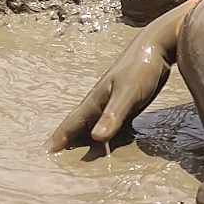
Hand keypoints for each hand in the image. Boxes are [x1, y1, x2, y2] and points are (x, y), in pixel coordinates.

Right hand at [47, 2, 185, 151]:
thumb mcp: (127, 94)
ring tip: (78, 154)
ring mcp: (114, 103)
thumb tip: (95, 139)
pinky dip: (108, 135)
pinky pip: (113, 124)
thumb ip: (113, 116)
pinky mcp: (128, 105)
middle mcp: (101, 103)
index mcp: (96, 101)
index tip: (46, 152)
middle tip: (54, 156)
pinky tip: (112, 143)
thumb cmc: (141, 69)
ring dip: (86, 139)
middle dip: (67, 140)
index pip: (72, 123)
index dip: (59, 138)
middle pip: (80, 126)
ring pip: (95, 126)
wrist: (157, 46)